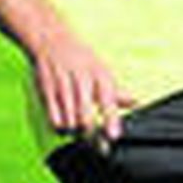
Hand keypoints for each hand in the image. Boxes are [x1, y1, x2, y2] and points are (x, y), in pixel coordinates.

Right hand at [29, 25, 135, 142]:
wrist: (51, 40)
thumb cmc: (80, 58)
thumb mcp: (101, 71)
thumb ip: (117, 92)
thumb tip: (136, 103)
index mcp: (99, 75)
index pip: (107, 100)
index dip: (110, 120)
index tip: (113, 136)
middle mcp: (81, 80)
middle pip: (85, 118)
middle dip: (90, 134)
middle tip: (96, 143)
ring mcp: (62, 87)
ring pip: (70, 122)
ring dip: (75, 132)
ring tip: (79, 130)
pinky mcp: (47, 92)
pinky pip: (54, 119)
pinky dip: (61, 128)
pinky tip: (65, 124)